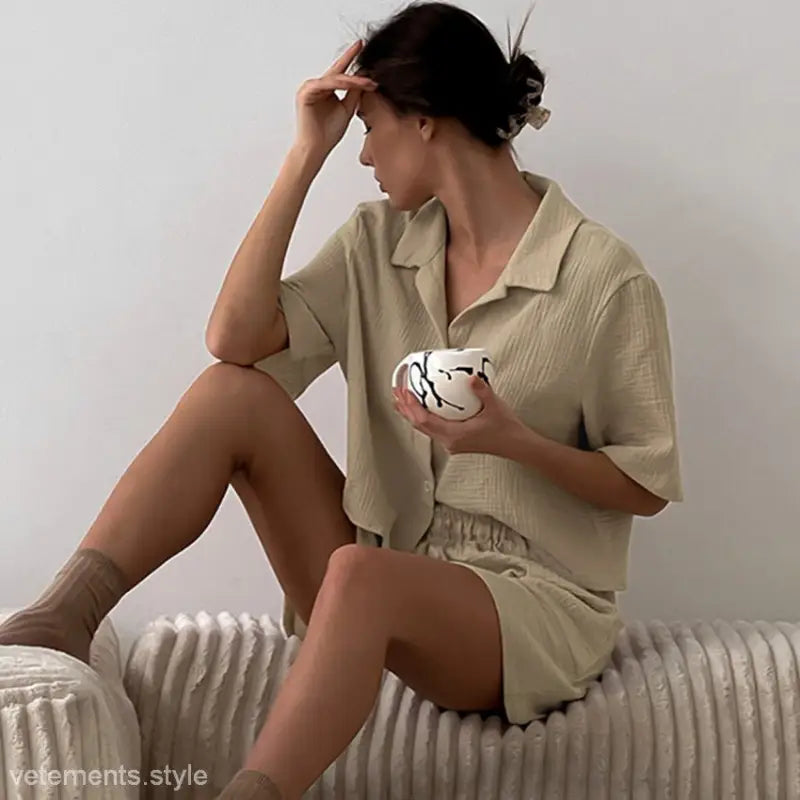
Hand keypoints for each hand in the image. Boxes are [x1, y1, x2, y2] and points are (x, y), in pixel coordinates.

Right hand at [293, 40, 378, 161]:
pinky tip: (351, 84)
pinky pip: (326, 84)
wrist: (316, 149)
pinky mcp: (306, 93)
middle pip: (339, 73)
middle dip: (353, 66)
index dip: (350, 58)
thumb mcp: (347, 108)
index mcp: (326, 89)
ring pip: (334, 78)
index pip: (340, 71)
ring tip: (368, 82)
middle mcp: (317, 86)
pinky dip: (339, 84)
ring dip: (352, 80)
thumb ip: (355, 93)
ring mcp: (310, 88)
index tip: (361, 45)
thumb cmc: (329, 133)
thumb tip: (366, 79)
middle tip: (366, 56)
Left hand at [392, 375, 526, 455]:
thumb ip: (482, 390)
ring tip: (402, 399)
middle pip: (419, 425)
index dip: (411, 406)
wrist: (517, 446)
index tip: (404, 392)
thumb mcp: (495, 406)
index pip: (425, 421)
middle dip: (405, 408)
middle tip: (396, 391)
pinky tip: (422, 407)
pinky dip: (423, 417)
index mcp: (454, 435)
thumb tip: (470, 377)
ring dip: (412, 413)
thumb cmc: (506, 429)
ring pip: (424, 428)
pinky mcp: (455, 442)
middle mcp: (449, 442)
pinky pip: (433, 429)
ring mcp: (451, 443)